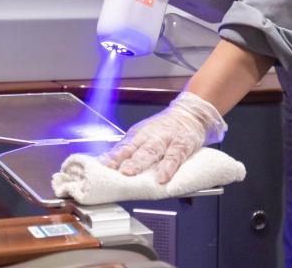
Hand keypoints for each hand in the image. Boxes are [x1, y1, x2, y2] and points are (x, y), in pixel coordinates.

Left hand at [99, 92, 226, 183]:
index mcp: (139, 135)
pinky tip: (162, 177)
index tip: (102, 166)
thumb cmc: (163, 128)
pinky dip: (168, 167)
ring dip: (140, 162)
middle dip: (123, 160)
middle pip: (135, 149)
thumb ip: (129, 150)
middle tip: (114, 171)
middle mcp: (150, 136)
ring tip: (130, 174)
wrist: (189, 114)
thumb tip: (108, 165)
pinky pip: (175, 156)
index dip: (112, 157)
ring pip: (151, 151)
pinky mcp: (182, 144)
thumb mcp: (144, 135)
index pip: (123, 147)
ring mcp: (166, 139)